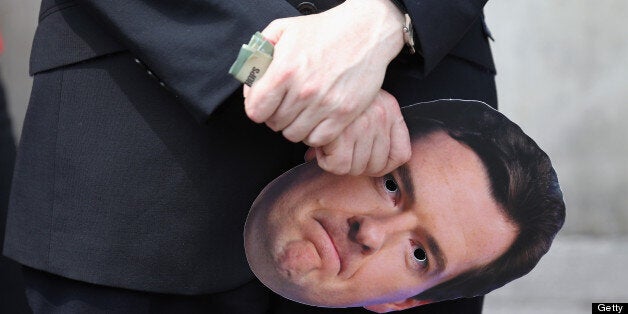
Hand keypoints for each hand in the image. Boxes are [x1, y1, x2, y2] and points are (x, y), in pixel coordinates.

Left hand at [244, 0, 404, 147]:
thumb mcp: (283, 29)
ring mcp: (325, 104)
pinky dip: (315, 133)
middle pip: (275, 124)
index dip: (257, 108)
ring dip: (295, 125)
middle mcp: (303, 90)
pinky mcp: (344, 113)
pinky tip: (317, 119)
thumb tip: (249, 79)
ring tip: (302, 111)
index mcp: (284, 70)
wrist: (365, 31)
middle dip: (276, 115)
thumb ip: (259, 53)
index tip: (265, 103)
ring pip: (295, 134)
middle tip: (286, 103)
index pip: (255, 111)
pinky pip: (319, 139)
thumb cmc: (325, 29)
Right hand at [308, 89, 410, 175]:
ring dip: (338, 161)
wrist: (316, 70)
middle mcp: (380, 116)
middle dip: (355, 164)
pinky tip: (321, 144)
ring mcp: (363, 124)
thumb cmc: (335, 89)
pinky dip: (325, 160)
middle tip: (340, 150)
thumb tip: (356, 163)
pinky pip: (338, 166)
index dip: (383, 166)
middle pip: (376, 166)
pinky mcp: (342, 132)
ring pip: (356, 168)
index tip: (367, 163)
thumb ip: (370, 130)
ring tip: (329, 142)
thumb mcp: (363, 100)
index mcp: (390, 108)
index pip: (401, 155)